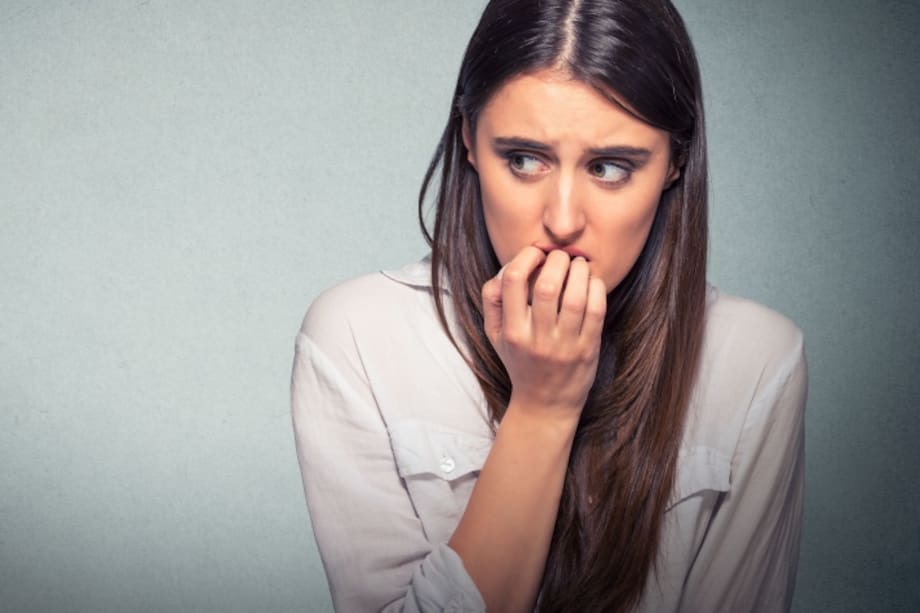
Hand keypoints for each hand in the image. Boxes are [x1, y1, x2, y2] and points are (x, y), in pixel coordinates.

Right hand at [481, 246, 606, 418]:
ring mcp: (564, 345)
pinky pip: (596, 310)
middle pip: (547, 285)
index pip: (512, 280)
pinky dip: (596, 288)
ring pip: (574, 296)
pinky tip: (591, 282)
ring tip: (578, 264)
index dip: (525, 257)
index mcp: (511, 331)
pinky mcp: (587, 349)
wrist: (545, 405)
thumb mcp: (495, 336)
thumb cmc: (520, 362)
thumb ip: (492, 301)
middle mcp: (536, 338)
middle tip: (561, 256)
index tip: (536, 253)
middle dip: (557, 260)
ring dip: (579, 271)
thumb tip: (505, 267)